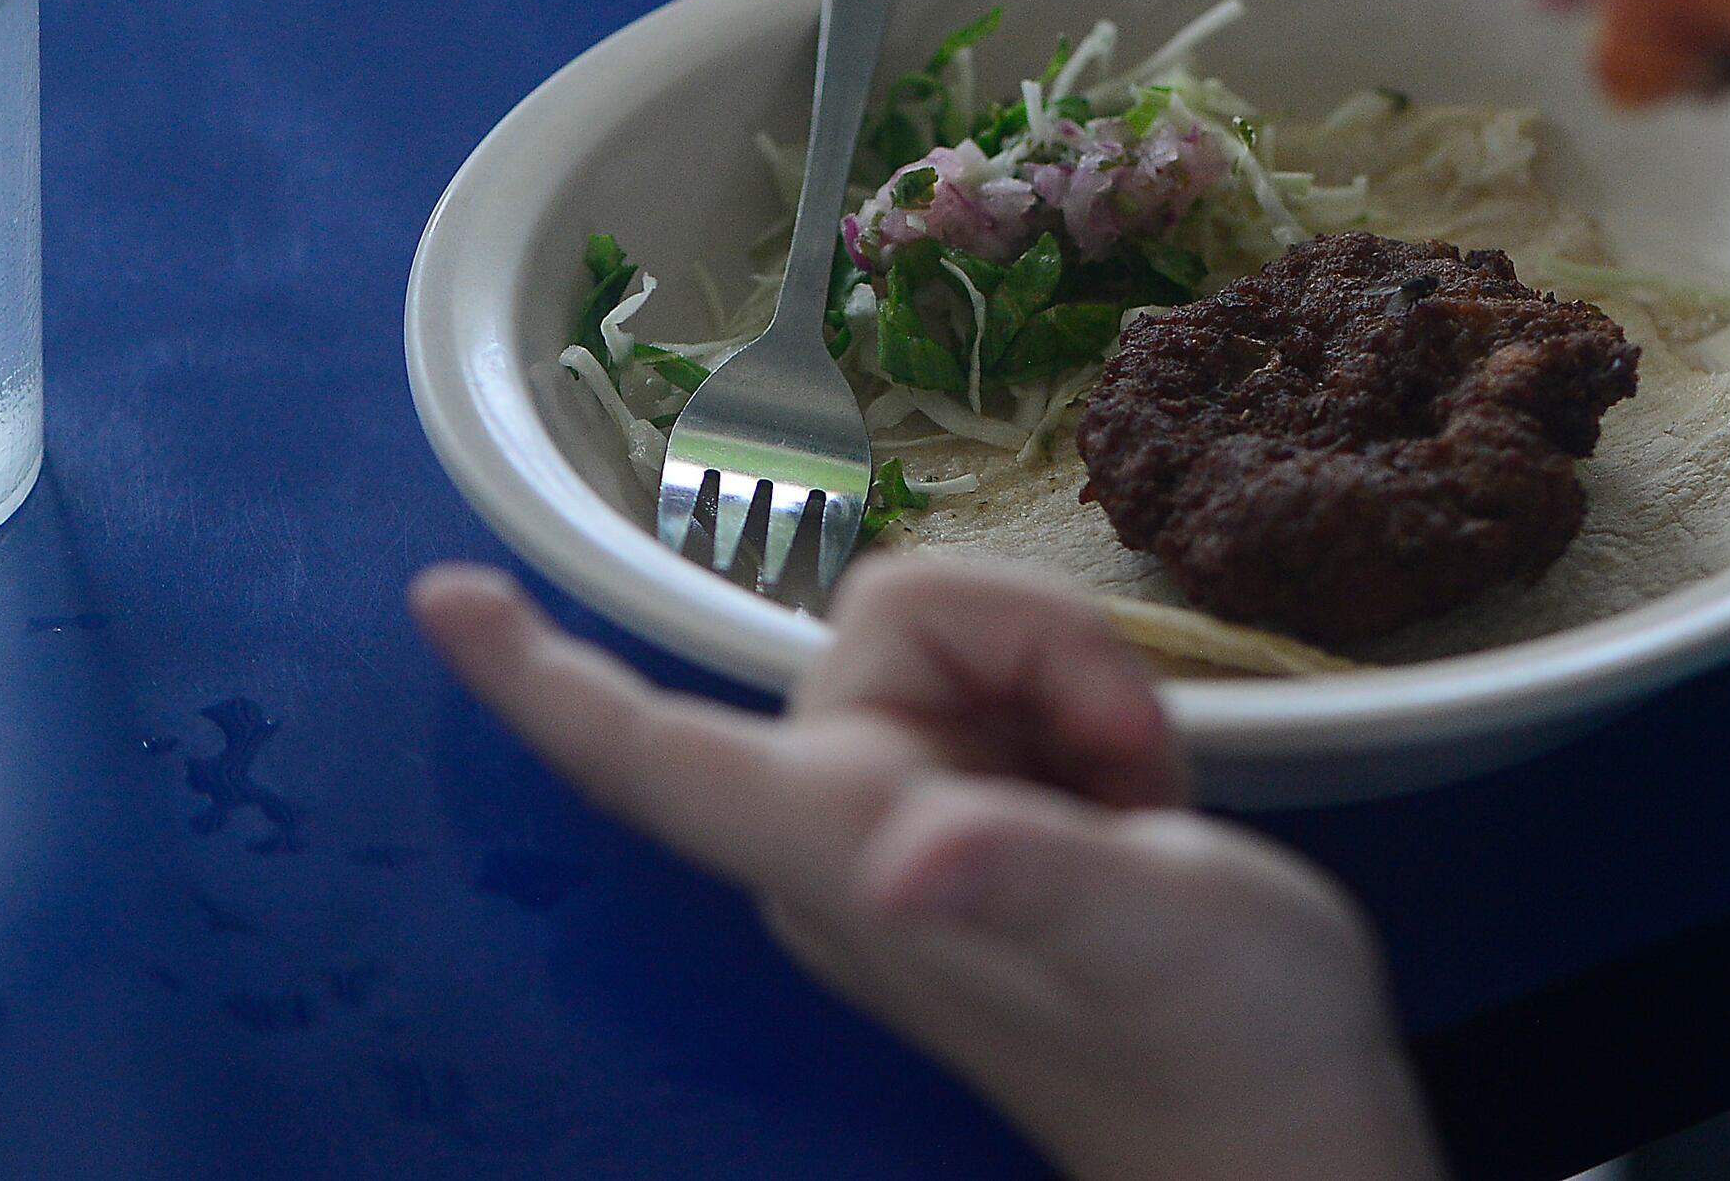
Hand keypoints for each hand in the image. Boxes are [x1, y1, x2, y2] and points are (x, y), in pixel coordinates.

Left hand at [410, 557, 1444, 1180]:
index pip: (662, 761)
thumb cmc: (1227, 1046)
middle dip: (1043, 651)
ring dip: (1081, 689)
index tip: (440, 600)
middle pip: (894, 624)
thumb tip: (900, 868)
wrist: (1289, 1128)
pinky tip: (1139, 800)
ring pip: (966, 639)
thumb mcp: (1162, 932)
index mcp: (849, 860)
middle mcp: (846, 834)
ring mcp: (907, 825)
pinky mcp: (970, 817)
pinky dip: (1092, 717)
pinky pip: (1011, 686)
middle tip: (1135, 758)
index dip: (547, 683)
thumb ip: (1032, 877)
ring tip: (1144, 799)